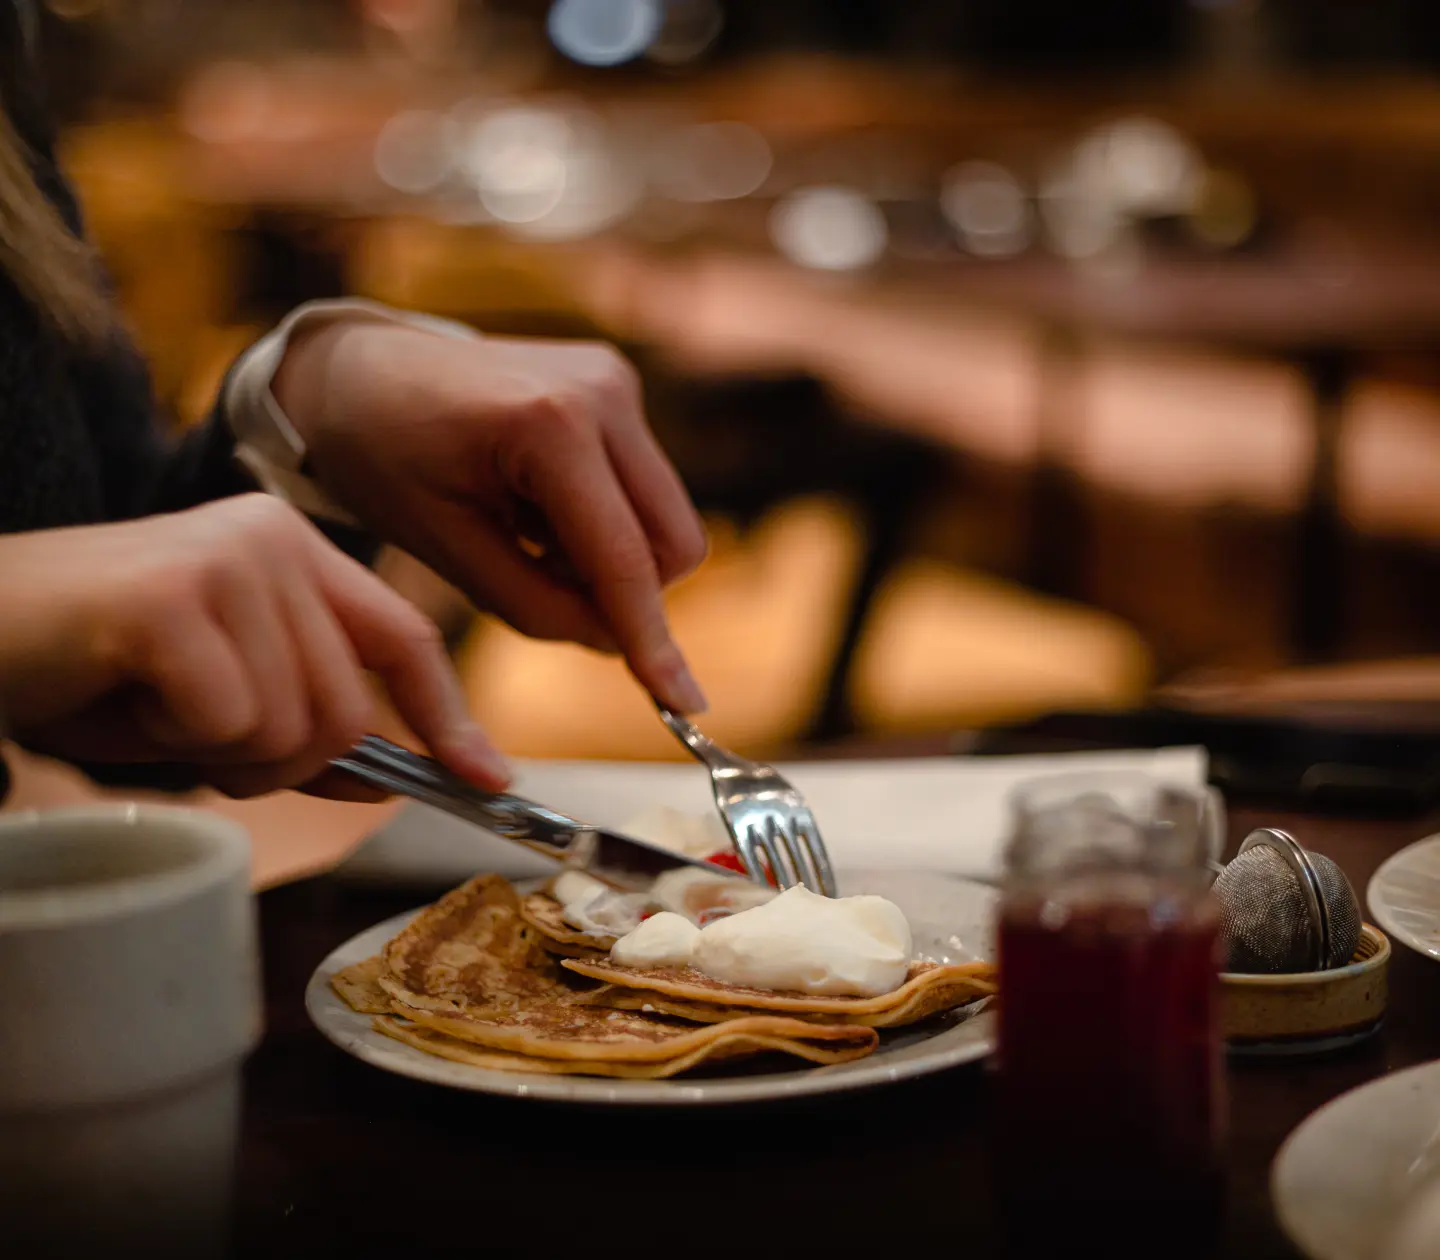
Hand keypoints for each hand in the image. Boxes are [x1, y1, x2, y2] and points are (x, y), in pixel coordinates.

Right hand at [0, 494, 506, 797]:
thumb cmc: (90, 670)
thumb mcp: (220, 703)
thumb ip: (305, 729)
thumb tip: (394, 775)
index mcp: (293, 549)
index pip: (404, 640)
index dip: (450, 720)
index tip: (489, 779)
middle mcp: (272, 539)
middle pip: (349, 713)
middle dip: (277, 762)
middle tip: (192, 729)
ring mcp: (228, 560)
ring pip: (296, 728)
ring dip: (223, 754)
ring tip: (156, 705)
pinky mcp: (175, 598)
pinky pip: (231, 724)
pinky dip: (176, 741)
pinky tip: (127, 694)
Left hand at [272, 321, 708, 712]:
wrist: (357, 369)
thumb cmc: (381, 455)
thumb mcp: (444, 548)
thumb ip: (534, 605)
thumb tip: (617, 643)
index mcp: (549, 425)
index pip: (624, 559)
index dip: (652, 641)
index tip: (683, 703)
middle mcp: (602, 392)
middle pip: (673, 542)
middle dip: (629, 594)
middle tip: (546, 594)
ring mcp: (615, 382)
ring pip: (666, 520)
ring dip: (612, 559)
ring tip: (526, 539)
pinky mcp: (617, 386)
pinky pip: (644, 489)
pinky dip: (604, 524)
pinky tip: (536, 508)